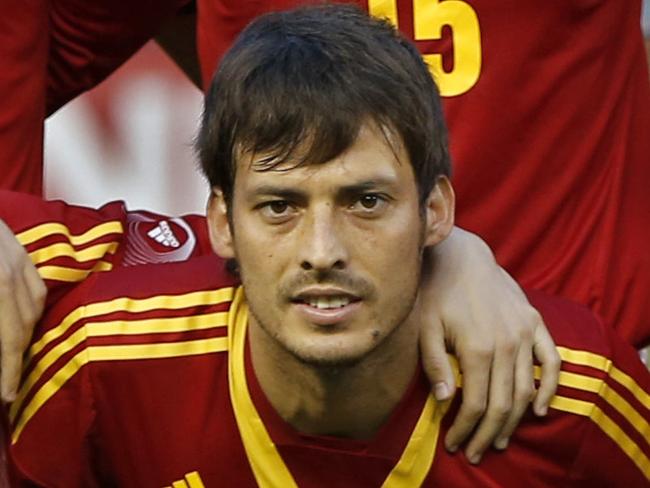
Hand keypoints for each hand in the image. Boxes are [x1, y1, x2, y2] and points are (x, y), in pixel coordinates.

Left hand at [0, 219, 45, 401]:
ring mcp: (19, 257)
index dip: (9, 371)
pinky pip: (36, 287)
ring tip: (15, 360)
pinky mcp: (20, 250)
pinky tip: (24, 322)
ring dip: (26, 337)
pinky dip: (32, 310)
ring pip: (36, 306)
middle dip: (16, 362)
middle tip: (8, 390)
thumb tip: (4, 342)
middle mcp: (11, 270)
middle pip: (25, 324)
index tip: (6, 396)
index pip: (10, 336)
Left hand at [418, 227, 559, 463]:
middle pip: (504, 404)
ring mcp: (524, 333)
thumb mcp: (425, 326)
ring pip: (526, 389)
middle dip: (487, 434)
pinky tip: (540, 409)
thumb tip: (444, 400)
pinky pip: (552, 360)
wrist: (461, 256)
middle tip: (475, 452)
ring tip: (498, 439)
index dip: (465, 429)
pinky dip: (550, 387)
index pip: (476, 403)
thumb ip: (435, 363)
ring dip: (515, 420)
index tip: (455, 444)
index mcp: (477, 347)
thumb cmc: (436, 292)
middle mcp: (506, 343)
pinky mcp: (535, 322)